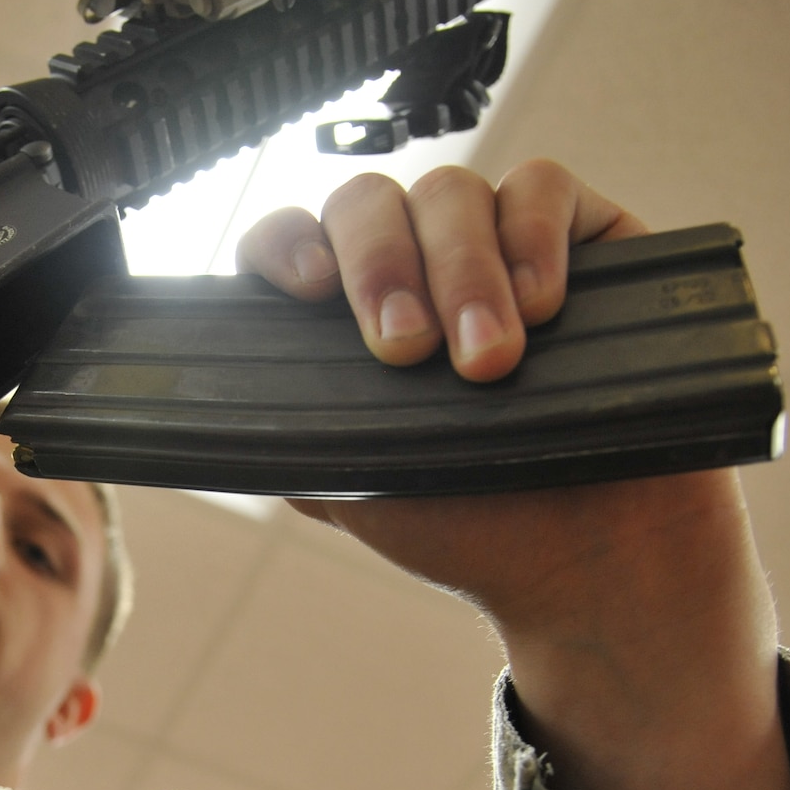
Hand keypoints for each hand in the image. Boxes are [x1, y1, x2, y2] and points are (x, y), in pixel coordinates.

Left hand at [238, 162, 789, 789]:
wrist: (613, 599)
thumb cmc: (486, 553)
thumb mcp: (366, 507)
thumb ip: (290, 457)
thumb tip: (174, 440)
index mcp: (365, 330)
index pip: (306, 246)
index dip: (279, 250)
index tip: (276, 297)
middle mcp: (440, 288)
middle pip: (384, 199)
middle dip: (379, 259)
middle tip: (384, 348)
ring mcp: (528, 277)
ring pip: (478, 190)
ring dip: (466, 263)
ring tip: (473, 362)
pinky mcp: (615, 279)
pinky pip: (576, 202)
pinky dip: (551, 244)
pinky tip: (536, 324)